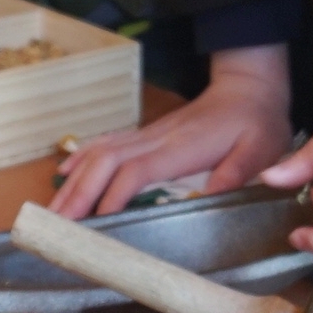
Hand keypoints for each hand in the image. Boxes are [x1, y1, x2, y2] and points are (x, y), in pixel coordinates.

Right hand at [50, 45, 291, 218]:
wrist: (248, 86)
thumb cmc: (256, 121)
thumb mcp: (260, 147)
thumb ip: (237, 171)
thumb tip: (210, 197)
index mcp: (182, 146)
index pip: (137, 170)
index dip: (113, 195)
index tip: (98, 223)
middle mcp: (157, 138)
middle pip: (106, 161)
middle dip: (79, 193)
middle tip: (57, 226)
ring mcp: (148, 134)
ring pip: (100, 153)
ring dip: (75, 181)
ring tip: (53, 212)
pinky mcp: (147, 134)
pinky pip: (107, 143)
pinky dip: (82, 157)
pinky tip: (64, 173)